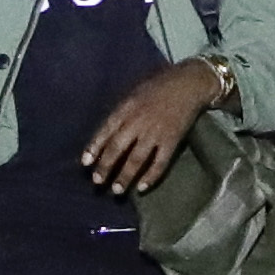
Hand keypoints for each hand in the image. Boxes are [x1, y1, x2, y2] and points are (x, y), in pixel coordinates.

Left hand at [80, 56, 224, 196]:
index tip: (85, 163)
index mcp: (126, 108)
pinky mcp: (172, 141)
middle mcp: (138, 122)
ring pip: (137, 159)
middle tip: (97, 182)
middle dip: (106, 166)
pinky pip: (160, 163)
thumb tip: (107, 133)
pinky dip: (151, 176)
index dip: (94, 148)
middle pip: (118, 148)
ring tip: (117, 190)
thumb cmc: (158, 86)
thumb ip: (121, 112)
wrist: (188, 84)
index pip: (106, 131)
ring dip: (125, 176)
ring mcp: (155, 133)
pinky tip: (142, 187)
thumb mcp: (133, 93)